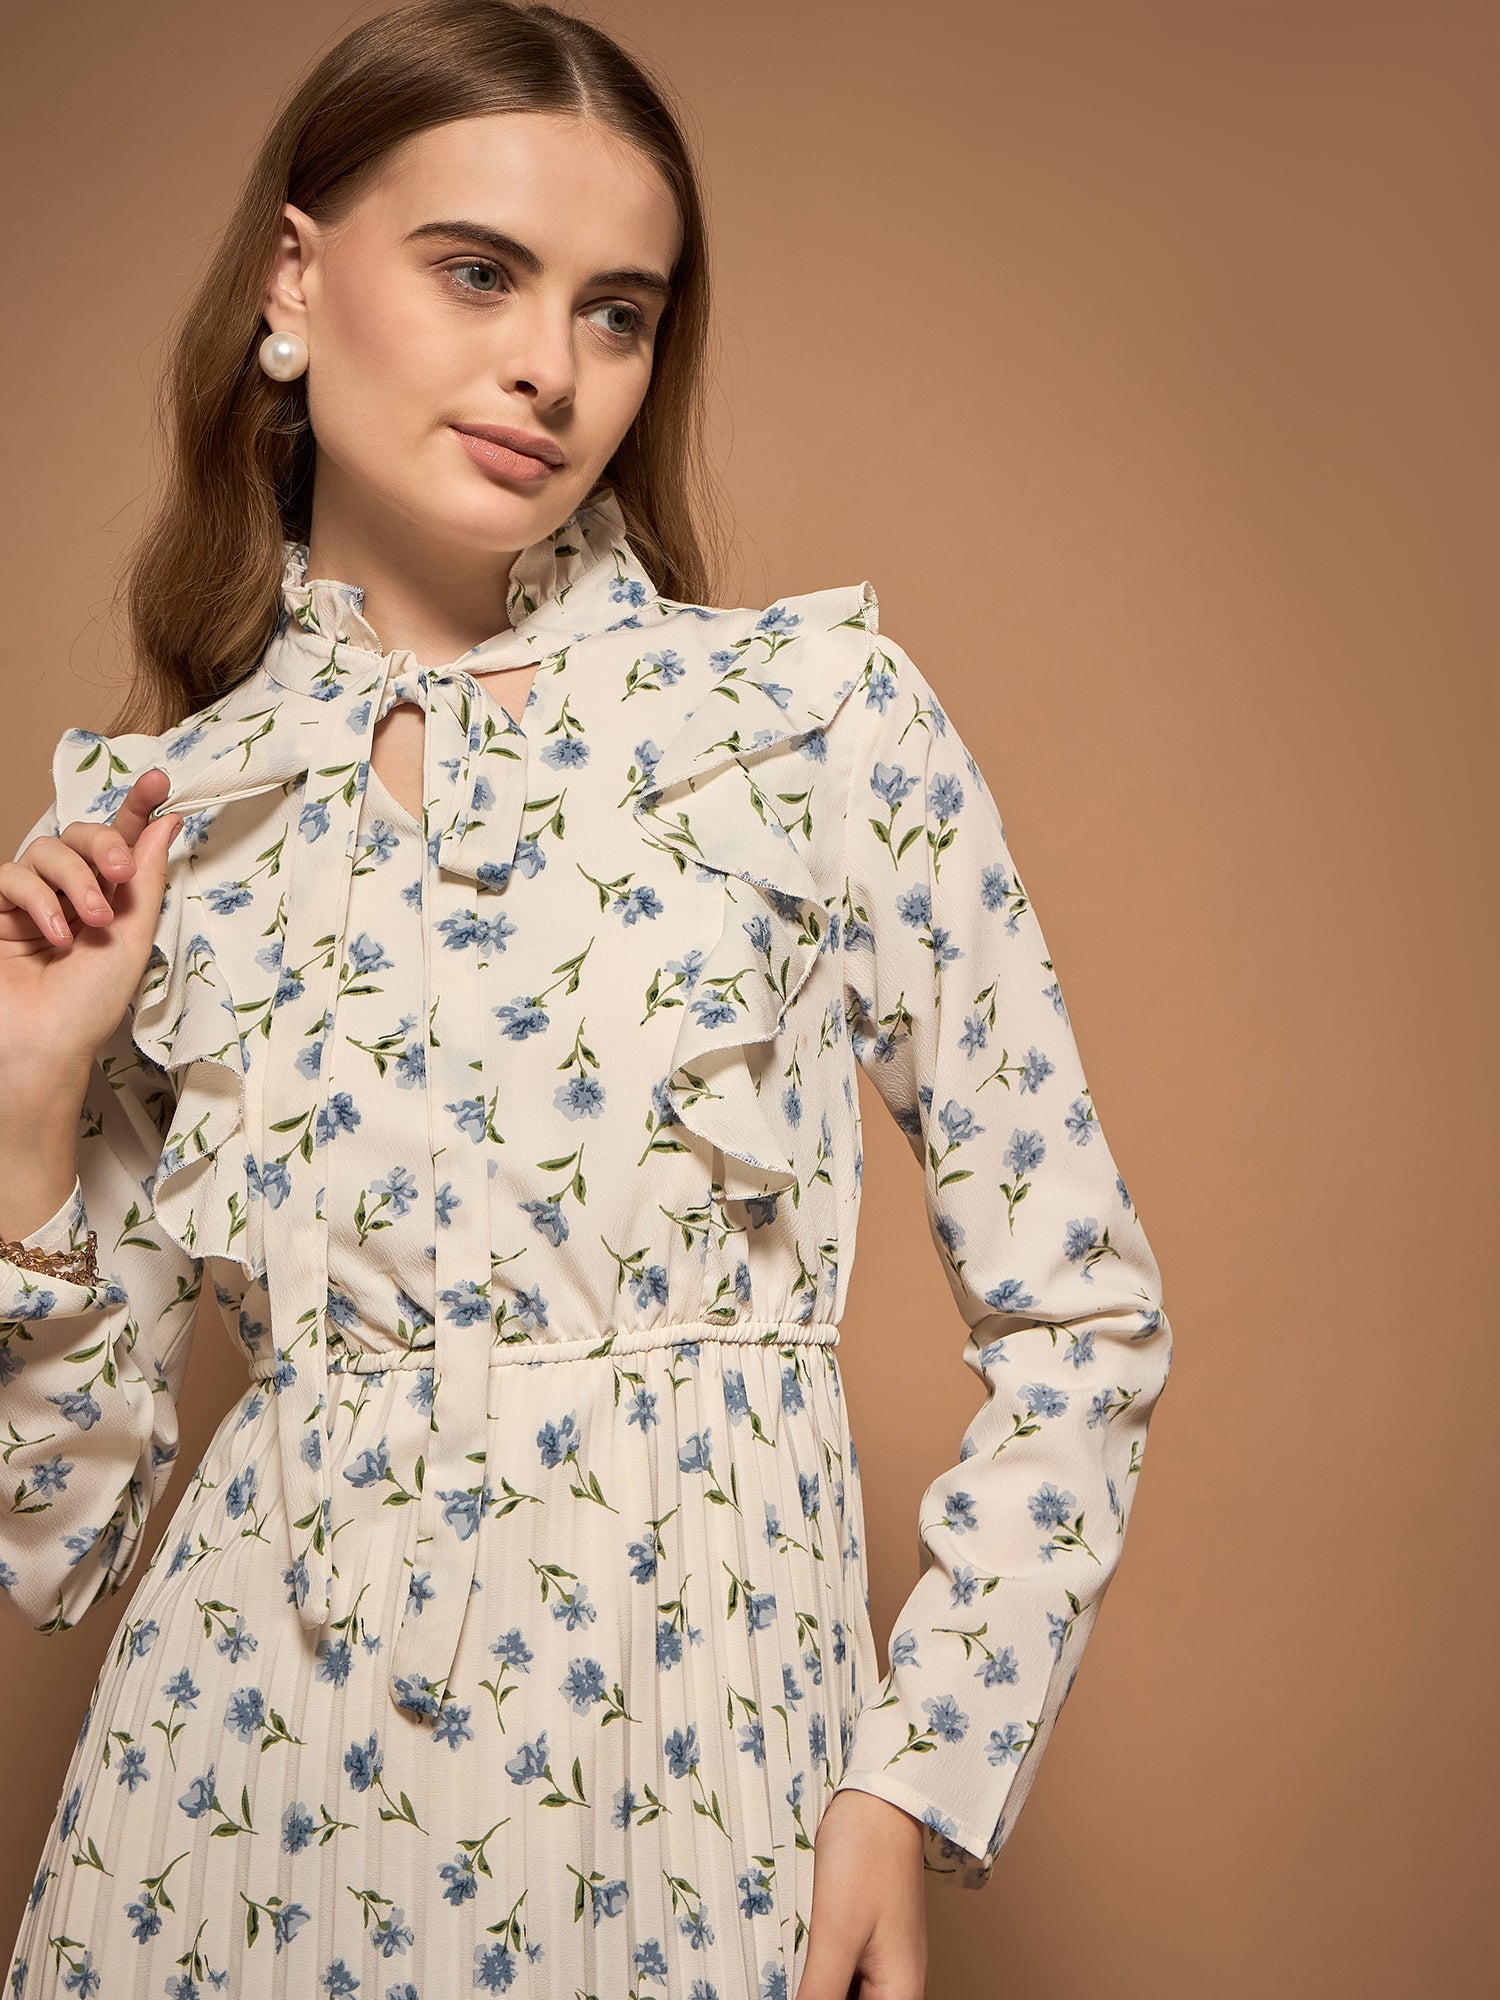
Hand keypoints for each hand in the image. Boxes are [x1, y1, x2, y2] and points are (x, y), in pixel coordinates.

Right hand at [0, 768, 182, 1080]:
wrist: (43, 1046)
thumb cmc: (88, 1005)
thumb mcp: (133, 937)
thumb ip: (146, 879)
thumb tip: (167, 823)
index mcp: (108, 898)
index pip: (122, 840)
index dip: (137, 807)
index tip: (159, 781)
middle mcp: (70, 893)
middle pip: (82, 833)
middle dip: (105, 845)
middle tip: (121, 876)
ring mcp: (30, 900)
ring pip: (45, 848)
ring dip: (74, 880)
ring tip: (89, 923)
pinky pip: (11, 876)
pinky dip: (38, 900)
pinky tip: (55, 934)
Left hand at [796, 1789, 927, 1998]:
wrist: (879, 1798)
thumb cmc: (867, 1856)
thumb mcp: (836, 1935)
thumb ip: (818, 1993)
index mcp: (900, 1994)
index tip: (798, 1987)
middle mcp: (896, 1985)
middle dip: (814, 1992)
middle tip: (784, 1972)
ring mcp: (882, 1961)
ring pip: (842, 1992)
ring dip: (815, 1984)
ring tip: (787, 1964)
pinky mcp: (866, 1940)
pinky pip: (841, 1972)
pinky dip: (818, 1969)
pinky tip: (795, 1954)